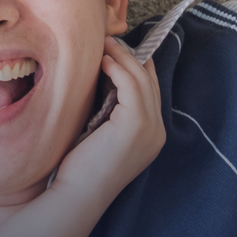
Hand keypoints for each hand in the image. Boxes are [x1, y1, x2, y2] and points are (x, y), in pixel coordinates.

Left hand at [46, 37, 165, 205]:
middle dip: (131, 56)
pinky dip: (118, 68)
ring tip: (103, 45)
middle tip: (109, 41)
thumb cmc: (82, 169)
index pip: (150, 91)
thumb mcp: (101, 134)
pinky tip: (102, 61)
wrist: (79, 195)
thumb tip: (102, 80)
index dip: (136, 67)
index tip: (116, 51)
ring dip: (122, 57)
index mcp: (151, 135)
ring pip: (142, 79)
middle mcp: (157, 131)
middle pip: (150, 81)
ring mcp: (150, 128)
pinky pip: (131, 85)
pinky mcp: (136, 124)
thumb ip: (109, 111)